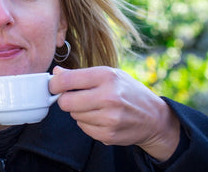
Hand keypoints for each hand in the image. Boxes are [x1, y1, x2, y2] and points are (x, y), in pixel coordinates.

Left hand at [49, 66, 180, 160]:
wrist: (153, 117)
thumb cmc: (128, 92)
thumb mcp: (110, 74)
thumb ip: (81, 74)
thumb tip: (56, 73)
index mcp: (107, 76)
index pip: (67, 80)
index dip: (54, 84)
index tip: (54, 86)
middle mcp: (109, 97)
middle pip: (66, 102)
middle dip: (65, 100)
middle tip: (74, 97)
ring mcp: (109, 118)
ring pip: (74, 115)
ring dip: (78, 111)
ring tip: (94, 106)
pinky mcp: (108, 135)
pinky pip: (83, 128)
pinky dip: (87, 123)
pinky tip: (100, 117)